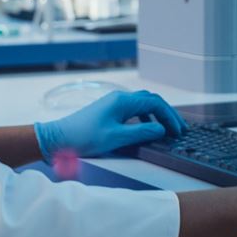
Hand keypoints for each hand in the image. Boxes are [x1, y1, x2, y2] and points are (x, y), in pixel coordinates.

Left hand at [33, 90, 186, 159]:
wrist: (57, 138)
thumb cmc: (83, 137)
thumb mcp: (116, 138)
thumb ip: (141, 132)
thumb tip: (161, 129)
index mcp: (123, 101)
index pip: (155, 103)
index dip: (170, 117)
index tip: (178, 130)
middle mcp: (119, 98)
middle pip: (151, 101)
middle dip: (167, 114)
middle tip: (179, 129)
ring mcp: (113, 104)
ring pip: (143, 104)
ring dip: (157, 115)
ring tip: (167, 129)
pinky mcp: (108, 111)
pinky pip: (134, 110)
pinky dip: (146, 117)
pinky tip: (147, 128)